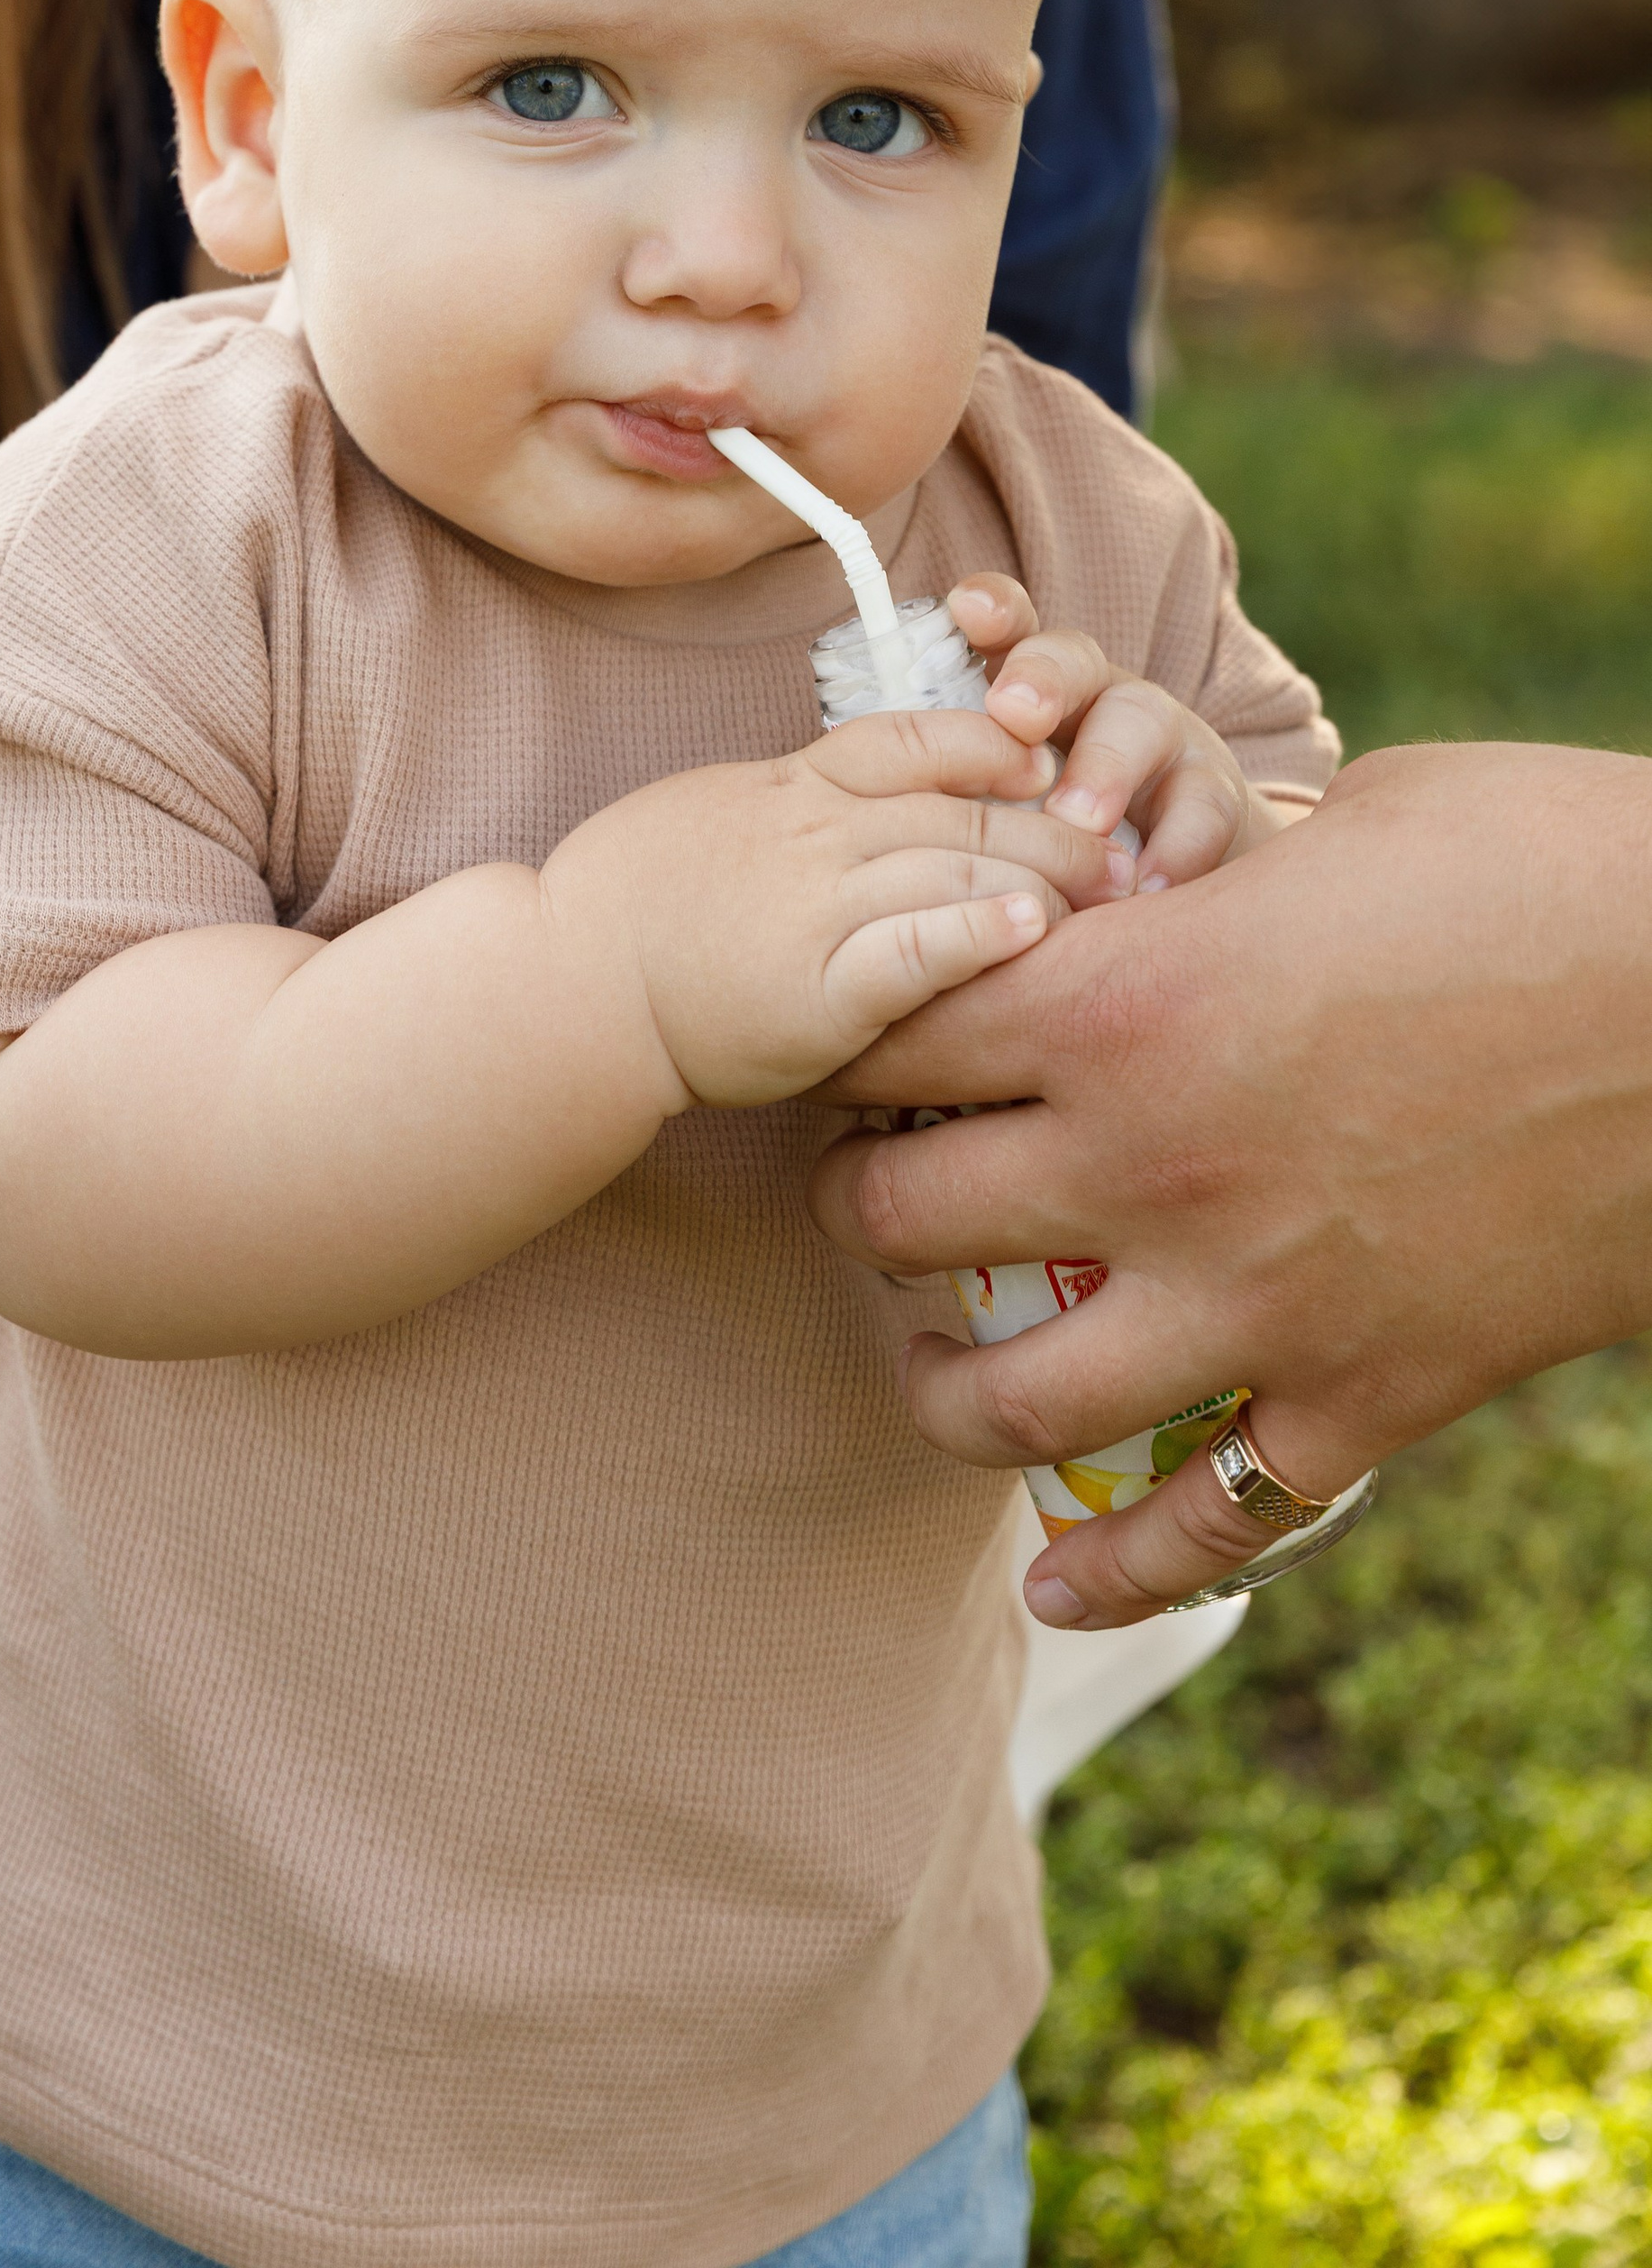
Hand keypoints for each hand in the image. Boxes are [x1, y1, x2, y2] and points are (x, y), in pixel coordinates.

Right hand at [542, 704, 1127, 1114]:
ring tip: (1116, 892)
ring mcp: (817, 909)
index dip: (995, 746)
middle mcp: (814, 835)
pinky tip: (1034, 932)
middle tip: (1129, 848)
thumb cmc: (631, 902)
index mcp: (792, 789)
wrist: (568, 986)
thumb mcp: (713, 811)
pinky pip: (917, 949)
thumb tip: (860, 793)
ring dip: (1049, 877)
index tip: (1047, 761)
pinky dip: (982, 935)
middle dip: (1059, 825)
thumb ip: (794, 800)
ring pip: (958, 870)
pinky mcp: (820, 991)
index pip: (918, 741)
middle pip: (964, 810)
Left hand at [805, 743, 1651, 1623]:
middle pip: (900, 1222)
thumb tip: (1186, 868)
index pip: (890, 1030)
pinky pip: (1212, 1527)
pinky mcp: (1368, 1399)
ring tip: (933, 1362)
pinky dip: (1122, 1575)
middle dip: (861, 1205)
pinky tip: (1059, 1585)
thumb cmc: (1552, 861)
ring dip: (940, 1392)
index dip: (850, 1027)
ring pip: (1009, 1409)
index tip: (856, 1028)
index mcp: (1125, 997)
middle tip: (876, 1187)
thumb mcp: (1355, 817)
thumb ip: (1224, 865)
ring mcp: (1255, 1304)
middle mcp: (1151, 1166)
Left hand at [947, 573, 1274, 886]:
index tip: (961, 611)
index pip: (1009, 629)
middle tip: (1014, 714)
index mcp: (1028, 690)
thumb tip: (847, 817)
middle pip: (1071, 660)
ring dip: (1107, 769)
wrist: (1165, 884)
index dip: (989, 609)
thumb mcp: (987, 815)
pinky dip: (1178, 846)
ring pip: (1141, 722)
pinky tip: (1149, 885)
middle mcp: (1095, 697)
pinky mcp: (1215, 794)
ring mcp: (1163, 739)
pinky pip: (1204, 807)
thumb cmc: (1039, 847)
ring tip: (1079, 822)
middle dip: (1041, 678)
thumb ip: (939, 801)